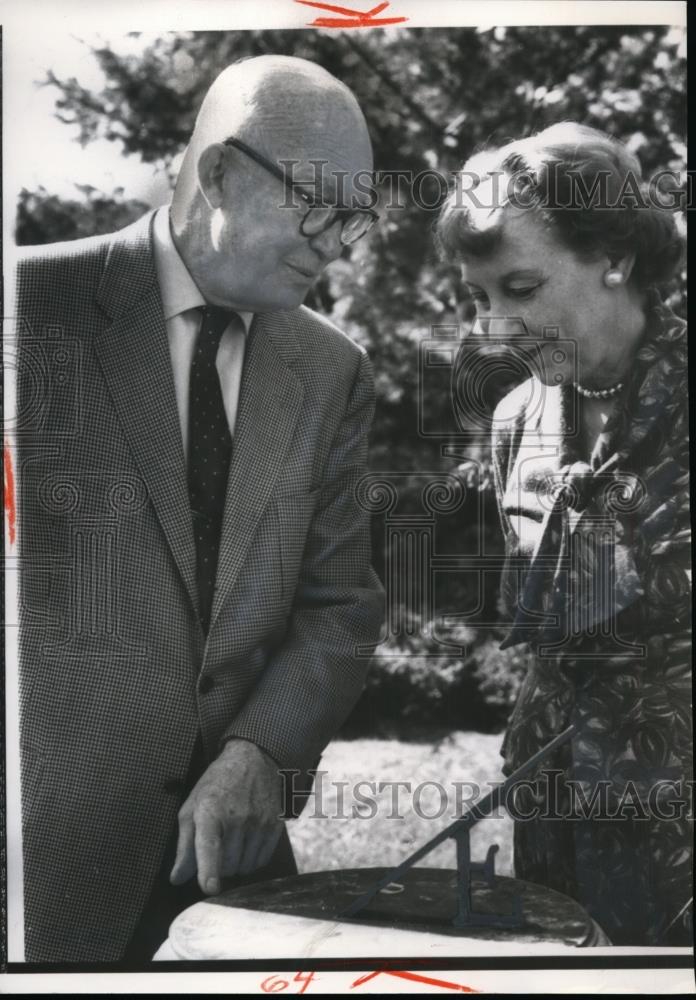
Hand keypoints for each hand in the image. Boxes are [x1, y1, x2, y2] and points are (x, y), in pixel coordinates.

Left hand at [169, 738, 284, 894]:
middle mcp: (236, 817)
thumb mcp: (192, 807)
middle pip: (227, 865)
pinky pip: (262, 860)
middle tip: (218, 847)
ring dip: (236, 864)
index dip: (209, 871)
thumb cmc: (217, 785)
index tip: (210, 888)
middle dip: (219, 866)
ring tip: (232, 841)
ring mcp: (258, 821)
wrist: (252, 759)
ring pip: (245, 867)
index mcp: (210, 811)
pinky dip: (251, 860)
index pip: (209, 846)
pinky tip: (246, 843)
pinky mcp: (274, 825)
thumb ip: (184, 845)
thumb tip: (177, 878)